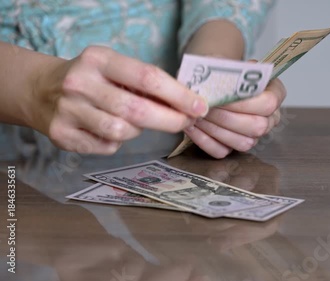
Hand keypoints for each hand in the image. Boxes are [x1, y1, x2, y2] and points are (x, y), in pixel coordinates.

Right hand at [29, 46, 207, 154]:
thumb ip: (145, 84)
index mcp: (99, 59)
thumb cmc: (92, 79)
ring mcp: (68, 110)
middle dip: (170, 120)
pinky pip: (107, 147)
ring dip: (138, 130)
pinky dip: (117, 142)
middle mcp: (80, 83)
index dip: (179, 95)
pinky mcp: (62, 135)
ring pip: (123, 131)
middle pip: (138, 110)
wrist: (39, 89)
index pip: (148, 77)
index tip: (200, 106)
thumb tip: (188, 105)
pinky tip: (109, 129)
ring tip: (134, 121)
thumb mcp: (114, 68)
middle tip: (187, 122)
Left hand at [184, 78, 286, 157]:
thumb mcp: (224, 61)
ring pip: (242, 143)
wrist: (213, 81)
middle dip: (227, 118)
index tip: (222, 96)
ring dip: (216, 130)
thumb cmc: (222, 71)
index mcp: (275, 93)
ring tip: (196, 116)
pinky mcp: (235, 147)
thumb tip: (211, 80)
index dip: (245, 102)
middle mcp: (270, 118)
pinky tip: (192, 127)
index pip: (269, 103)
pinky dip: (205, 140)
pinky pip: (223, 151)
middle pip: (257, 126)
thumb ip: (223, 68)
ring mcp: (254, 135)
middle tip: (205, 107)